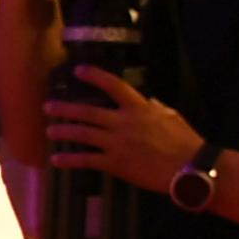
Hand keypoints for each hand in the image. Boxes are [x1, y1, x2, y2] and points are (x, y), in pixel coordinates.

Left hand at [41, 65, 202, 193]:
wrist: (189, 168)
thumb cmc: (184, 141)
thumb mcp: (171, 116)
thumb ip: (154, 107)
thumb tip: (146, 101)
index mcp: (139, 108)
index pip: (114, 86)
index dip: (95, 76)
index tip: (78, 70)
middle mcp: (124, 123)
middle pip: (88, 112)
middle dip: (65, 109)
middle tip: (48, 106)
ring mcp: (117, 143)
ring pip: (83, 135)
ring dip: (63, 132)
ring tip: (49, 131)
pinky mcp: (115, 164)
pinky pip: (87, 160)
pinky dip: (70, 160)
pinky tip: (56, 160)